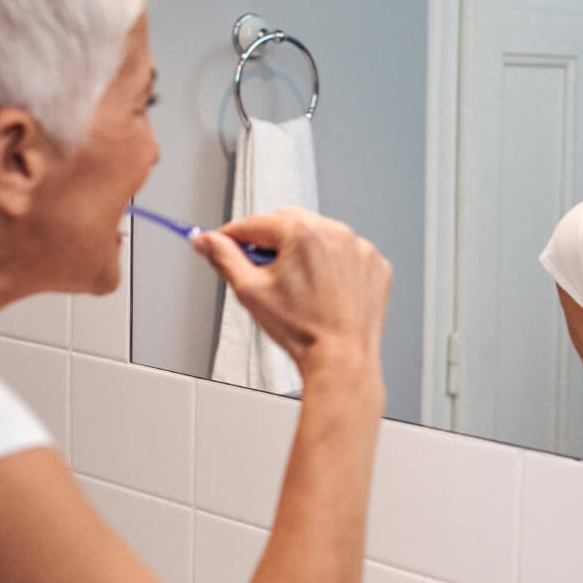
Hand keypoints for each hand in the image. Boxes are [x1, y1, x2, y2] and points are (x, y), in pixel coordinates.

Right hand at [193, 207, 391, 385]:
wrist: (342, 359)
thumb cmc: (303, 331)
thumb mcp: (250, 291)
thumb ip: (224, 259)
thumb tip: (207, 242)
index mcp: (304, 232)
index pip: (255, 223)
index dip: (233, 235)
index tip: (222, 242)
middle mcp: (336, 232)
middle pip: (288, 223)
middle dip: (272, 243)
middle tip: (264, 272)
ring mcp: (360, 248)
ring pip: (320, 236)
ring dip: (305, 252)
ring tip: (299, 288)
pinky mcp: (375, 265)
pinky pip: (346, 254)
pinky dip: (334, 266)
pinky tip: (325, 291)